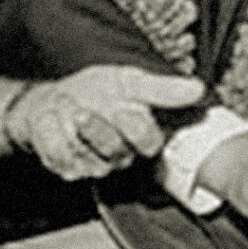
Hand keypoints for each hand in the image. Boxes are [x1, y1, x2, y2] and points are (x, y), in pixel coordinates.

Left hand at [4, 66, 204, 181]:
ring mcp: (92, 165)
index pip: (149, 144)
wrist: (55, 98)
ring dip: (67, 122)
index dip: (137, 130)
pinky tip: (52, 119)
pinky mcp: (65, 167)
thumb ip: (160, 88)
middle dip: (96, 128)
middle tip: (82, 110)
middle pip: (116, 152)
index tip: (124, 110)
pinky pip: (56, 153)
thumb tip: (197, 88)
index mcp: (140, 136)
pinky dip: (49, 128)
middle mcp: (119, 156)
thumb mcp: (127, 81)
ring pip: (83, 152)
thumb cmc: (96, 91)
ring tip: (67, 106)